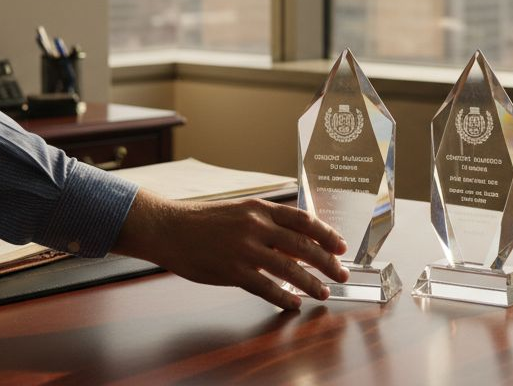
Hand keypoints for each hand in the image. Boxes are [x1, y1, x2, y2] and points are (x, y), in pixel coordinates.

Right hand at [115, 190, 348, 309]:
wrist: (169, 228)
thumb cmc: (203, 221)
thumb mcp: (239, 212)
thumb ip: (266, 225)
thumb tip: (295, 243)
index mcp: (260, 208)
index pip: (303, 220)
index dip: (326, 234)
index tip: (341, 246)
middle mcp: (256, 226)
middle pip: (303, 246)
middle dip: (327, 262)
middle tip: (342, 274)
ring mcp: (244, 249)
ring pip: (289, 268)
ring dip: (310, 283)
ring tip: (323, 292)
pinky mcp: (232, 270)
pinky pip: (265, 287)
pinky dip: (283, 297)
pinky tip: (293, 303)